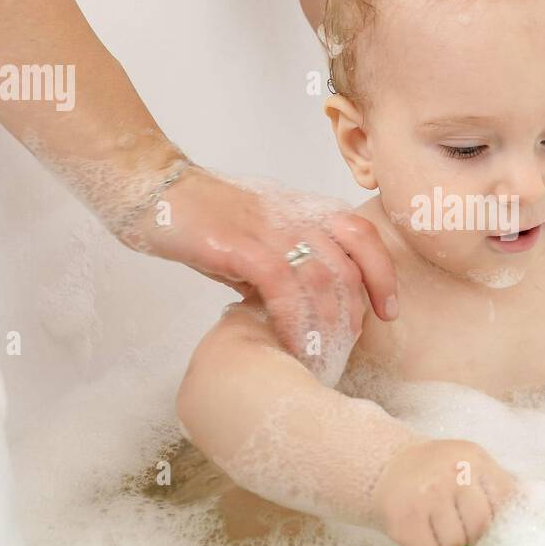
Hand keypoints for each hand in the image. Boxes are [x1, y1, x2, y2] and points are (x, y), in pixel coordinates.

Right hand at [121, 166, 398, 356]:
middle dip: (353, 315)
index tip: (388, 312)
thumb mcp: (260, 236)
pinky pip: (282, 287)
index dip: (382, 275)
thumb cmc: (205, 216)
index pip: (363, 237)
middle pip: (348, 267)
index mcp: (306, 209)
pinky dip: (292, 320)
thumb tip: (302, 307)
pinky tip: (290, 346)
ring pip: (322, 280)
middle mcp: (297, 216)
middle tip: (344, 349)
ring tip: (320, 356)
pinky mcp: (241, 245)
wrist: (155, 189)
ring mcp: (271, 230)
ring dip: (325, 325)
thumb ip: (287, 263)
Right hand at [372, 439, 516, 545]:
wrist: (388, 465)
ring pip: (457, 543)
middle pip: (481, 526)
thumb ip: (499, 485)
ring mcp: (426, 496)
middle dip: (474, 534)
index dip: (501, 518)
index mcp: (474, 459)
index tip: (491, 522)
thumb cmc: (437, 470)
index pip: (506, 500)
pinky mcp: (404, 519)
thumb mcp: (471, 464)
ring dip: (452, 545)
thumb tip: (538, 511)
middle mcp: (452, 474)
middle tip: (461, 525)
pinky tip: (426, 537)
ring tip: (441, 529)